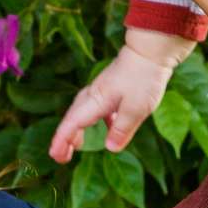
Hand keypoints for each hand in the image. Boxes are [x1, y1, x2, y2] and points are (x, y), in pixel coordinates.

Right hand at [48, 38, 180, 161]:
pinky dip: (98, 121)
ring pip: (84, 113)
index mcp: (96, 101)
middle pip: (73, 119)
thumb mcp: (136, 109)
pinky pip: (98, 108)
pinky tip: (110, 128)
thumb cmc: (144, 77)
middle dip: (65, 139)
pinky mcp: (113, 88)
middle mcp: (94, 95)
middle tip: (61, 158)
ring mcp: (103, 90)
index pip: (72, 124)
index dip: (62, 141)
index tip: (55, 156)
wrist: (152, 50)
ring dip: (78, 130)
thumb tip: (110, 148)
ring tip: (77, 146)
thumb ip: (122, 129)